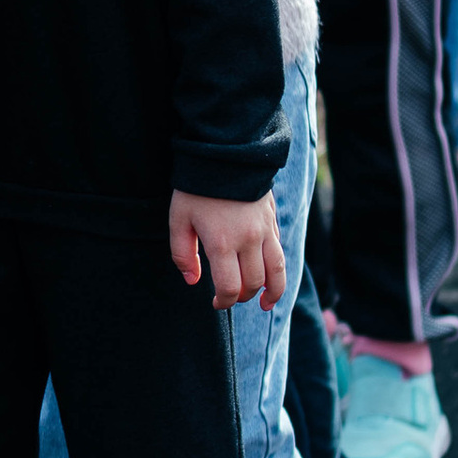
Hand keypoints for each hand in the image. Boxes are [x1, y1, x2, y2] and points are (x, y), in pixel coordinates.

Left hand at [168, 189, 285, 310]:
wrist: (225, 154)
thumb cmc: (196, 189)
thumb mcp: (178, 220)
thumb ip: (182, 255)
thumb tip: (193, 280)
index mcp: (222, 244)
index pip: (230, 288)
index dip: (224, 301)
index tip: (216, 302)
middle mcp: (248, 241)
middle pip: (253, 283)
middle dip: (242, 296)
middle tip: (230, 297)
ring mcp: (264, 231)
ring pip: (276, 271)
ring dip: (273, 292)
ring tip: (266, 304)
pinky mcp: (272, 221)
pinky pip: (279, 252)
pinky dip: (277, 270)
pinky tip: (270, 277)